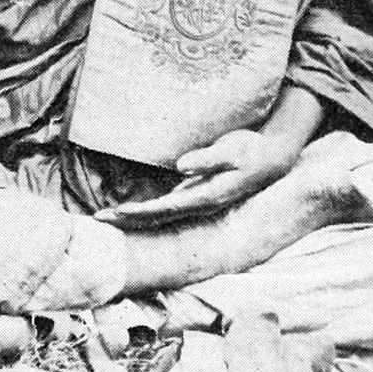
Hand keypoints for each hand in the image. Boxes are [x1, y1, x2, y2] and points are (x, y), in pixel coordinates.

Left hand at [95, 129, 301, 230]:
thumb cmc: (253, 150)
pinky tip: (130, 213)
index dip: (141, 212)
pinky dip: (146, 211)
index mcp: (206, 196)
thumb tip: (181, 165)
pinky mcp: (195, 194)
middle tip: (97, 221)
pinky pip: (166, 208)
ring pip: (160, 215)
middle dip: (128, 221)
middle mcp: (199, 204)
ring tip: (106, 219)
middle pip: (157, 217)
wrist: (274, 158)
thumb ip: (208, 159)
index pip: (166, 208)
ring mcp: (196, 201)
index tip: (117, 213)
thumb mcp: (233, 149)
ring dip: (133, 218)